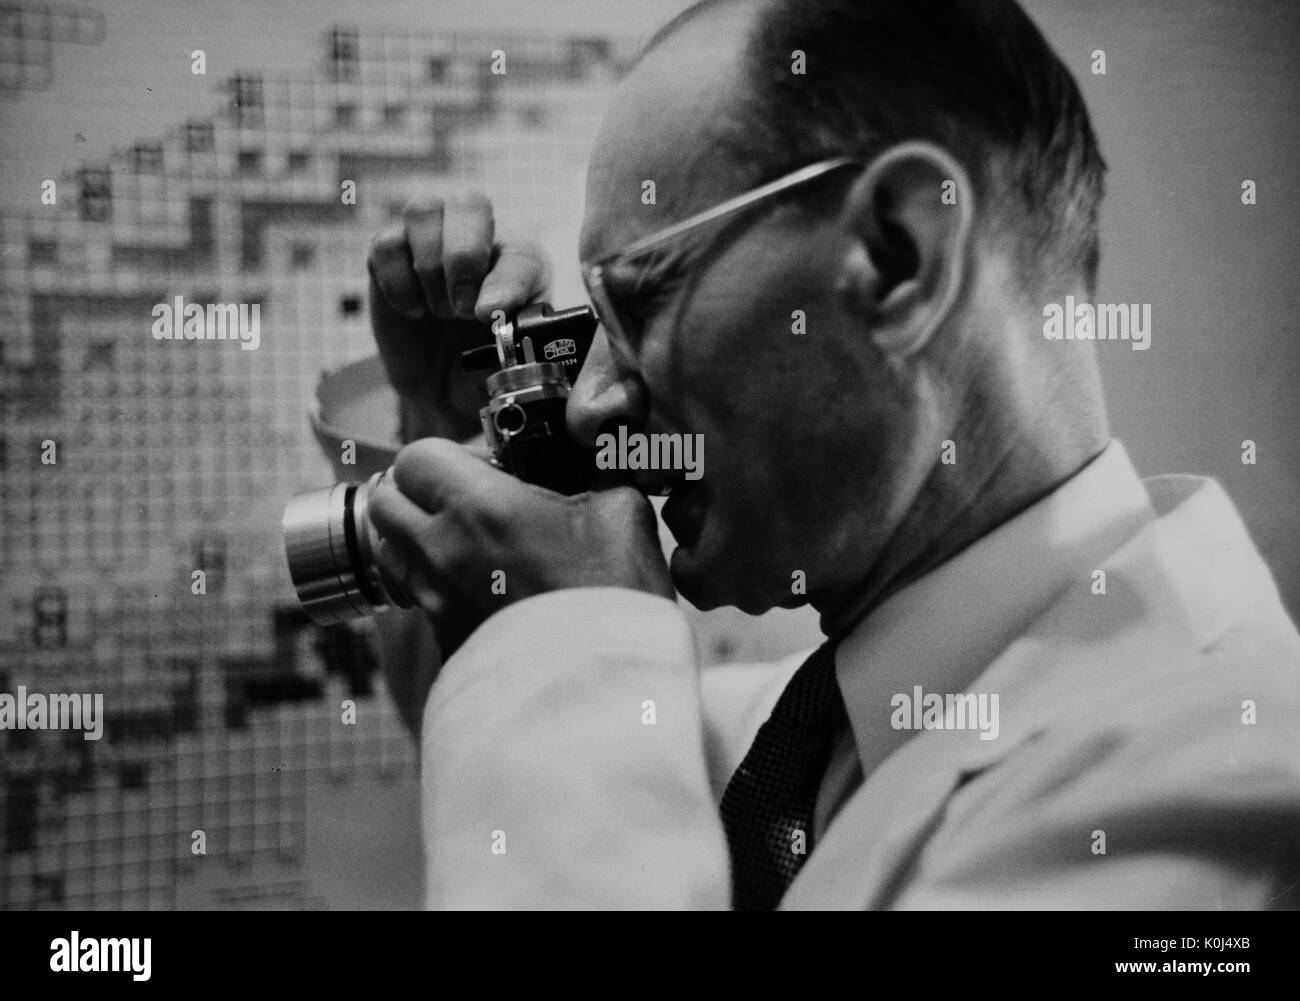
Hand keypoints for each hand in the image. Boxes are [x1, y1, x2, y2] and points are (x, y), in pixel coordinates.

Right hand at [367, 191, 552, 440]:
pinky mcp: (390, 259)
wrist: (447, 388)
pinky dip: (398, 284)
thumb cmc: (487, 362)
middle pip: (470, 204)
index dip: (505, 282)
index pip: (520, 252)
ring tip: (439, 310)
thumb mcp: (515, 353)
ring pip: (424, 209)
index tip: (490, 316)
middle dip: (463, 259)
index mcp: (520, 261)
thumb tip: (492, 306)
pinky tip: (414, 312)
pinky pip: (386, 244)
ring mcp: (430, 243)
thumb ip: (517, 328)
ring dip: (429, 267)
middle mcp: (477, 239)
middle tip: (462, 310)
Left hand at [368, 438, 675, 659]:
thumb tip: (593, 467)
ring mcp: (435, 601)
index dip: (445, 455)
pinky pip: (414, 596)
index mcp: (481, 508)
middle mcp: (442, 551)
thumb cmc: (613, 601)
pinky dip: (432, 582)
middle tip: (463, 499)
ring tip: (463, 542)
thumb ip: (597, 476)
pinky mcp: (442, 640)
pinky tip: (478, 588)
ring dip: (415, 536)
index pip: (416, 456)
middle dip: (416, 491)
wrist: (602, 690)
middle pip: (384, 500)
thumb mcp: (624, 515)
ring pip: (388, 550)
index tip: (483, 466)